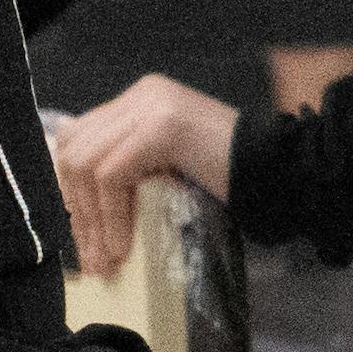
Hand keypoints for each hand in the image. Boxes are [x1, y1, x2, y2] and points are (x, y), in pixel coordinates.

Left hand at [48, 72, 236, 280]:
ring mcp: (152, 105)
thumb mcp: (168, 163)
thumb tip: (79, 205)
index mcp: (142, 98)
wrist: (281, 172)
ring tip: (105, 257)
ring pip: (86, 164)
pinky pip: (112, 176)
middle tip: (89, 254)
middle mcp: (143, 94)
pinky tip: (122, 245)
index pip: (80, 138)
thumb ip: (130, 165)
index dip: (71, 190)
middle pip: (75, 149)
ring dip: (91, 218)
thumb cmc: (233, 177)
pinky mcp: (161, 126)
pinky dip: (111, 217)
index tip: (81, 235)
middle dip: (75, 207)